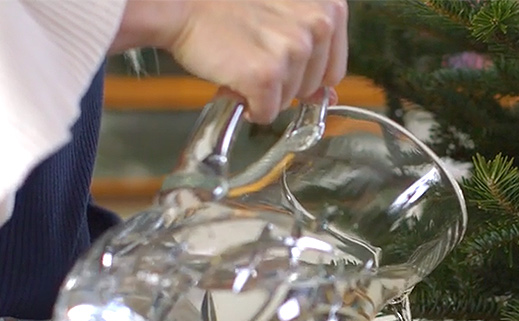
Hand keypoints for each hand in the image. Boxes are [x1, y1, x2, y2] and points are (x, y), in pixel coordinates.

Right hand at [112, 0, 347, 122]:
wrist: (185, 6)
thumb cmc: (230, 8)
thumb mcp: (286, 18)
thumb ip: (315, 52)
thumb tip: (329, 98)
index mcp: (329, 8)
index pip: (334, 71)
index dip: (306, 77)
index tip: (283, 65)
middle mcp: (317, 26)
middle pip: (311, 87)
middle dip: (285, 83)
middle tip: (255, 56)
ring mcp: (293, 50)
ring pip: (289, 100)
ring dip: (265, 92)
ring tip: (242, 62)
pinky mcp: (267, 75)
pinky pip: (266, 112)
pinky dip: (249, 108)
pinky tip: (235, 83)